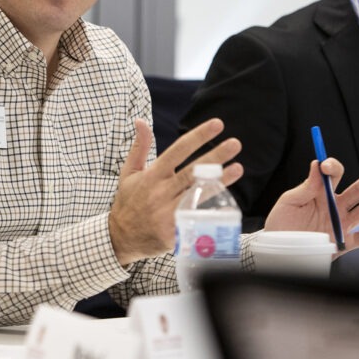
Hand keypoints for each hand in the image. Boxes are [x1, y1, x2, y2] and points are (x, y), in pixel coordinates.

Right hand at [108, 118, 241, 265]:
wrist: (121, 238)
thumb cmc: (128, 202)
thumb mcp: (128, 172)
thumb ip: (139, 147)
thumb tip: (141, 120)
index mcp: (152, 175)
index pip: (178, 151)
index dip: (198, 137)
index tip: (216, 124)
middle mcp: (160, 192)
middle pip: (192, 171)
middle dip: (215, 156)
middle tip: (235, 144)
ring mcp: (168, 213)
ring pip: (198, 194)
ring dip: (220, 182)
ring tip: (238, 168)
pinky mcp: (174, 233)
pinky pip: (196, 220)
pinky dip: (212, 212)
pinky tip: (228, 205)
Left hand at [265, 158, 358, 254]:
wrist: (277, 250)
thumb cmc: (281, 224)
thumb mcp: (289, 202)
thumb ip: (306, 186)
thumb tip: (317, 163)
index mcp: (321, 193)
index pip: (335, 175)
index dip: (332, 167)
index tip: (325, 166)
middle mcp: (335, 206)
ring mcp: (340, 224)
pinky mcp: (342, 244)